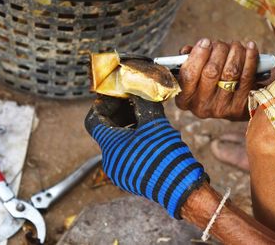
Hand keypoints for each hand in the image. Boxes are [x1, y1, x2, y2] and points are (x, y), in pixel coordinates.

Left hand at [85, 95, 208, 218]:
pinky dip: (134, 140)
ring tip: (146, 117)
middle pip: (107, 130)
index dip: (103, 104)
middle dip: (120, 113)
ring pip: (118, 142)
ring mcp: (120, 171)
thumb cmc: (166, 155)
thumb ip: (143, 103)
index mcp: (111, 146)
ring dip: (129, 126)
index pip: (94, 120)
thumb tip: (137, 89)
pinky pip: (126, 154)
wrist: (180, 186)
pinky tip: (151, 135)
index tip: (118, 96)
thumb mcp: (155, 123)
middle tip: (135, 102)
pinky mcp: (131, 177)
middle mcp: (110, 161)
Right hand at [175, 39, 258, 120]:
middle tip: (220, 44)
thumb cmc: (209, 84)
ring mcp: (222, 108)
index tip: (205, 42)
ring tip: (235, 46)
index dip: (198, 55)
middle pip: (211, 71)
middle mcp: (202, 106)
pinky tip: (250, 48)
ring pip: (231, 72)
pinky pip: (247, 76)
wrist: (231, 105)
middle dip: (218, 50)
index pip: (189, 75)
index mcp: (186, 99)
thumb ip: (190, 61)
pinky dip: (250, 57)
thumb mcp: (194, 76)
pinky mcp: (241, 106)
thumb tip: (191, 49)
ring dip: (235, 52)